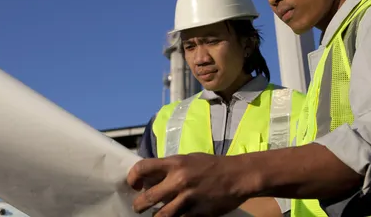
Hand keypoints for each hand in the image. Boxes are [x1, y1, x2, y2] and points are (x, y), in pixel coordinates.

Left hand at [127, 152, 248, 216]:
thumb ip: (170, 168)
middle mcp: (178, 180)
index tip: (133, 185)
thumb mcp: (189, 159)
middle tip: (138, 207)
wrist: (238, 176)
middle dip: (138, 205)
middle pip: (147, 198)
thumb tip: (150, 178)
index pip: (142, 168)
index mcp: (175, 163)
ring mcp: (187, 199)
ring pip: (160, 216)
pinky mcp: (197, 214)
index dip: (132, 178)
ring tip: (155, 215)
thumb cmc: (212, 165)